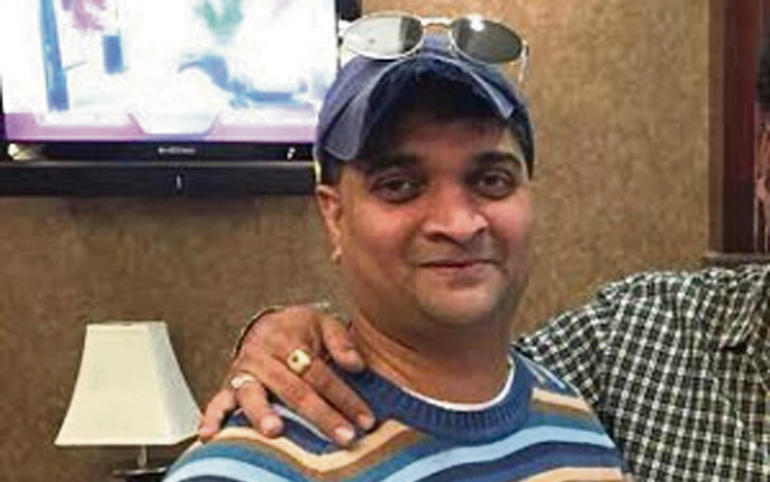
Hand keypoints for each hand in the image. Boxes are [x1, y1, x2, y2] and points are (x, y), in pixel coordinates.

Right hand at [198, 305, 374, 446]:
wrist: (265, 324)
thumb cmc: (299, 329)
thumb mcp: (323, 323)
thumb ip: (341, 341)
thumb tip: (356, 366)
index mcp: (288, 339)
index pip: (320, 373)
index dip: (344, 397)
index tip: (365, 419)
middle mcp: (264, 356)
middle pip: (294, 389)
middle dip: (321, 415)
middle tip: (343, 436)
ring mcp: (244, 372)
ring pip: (254, 395)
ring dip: (262, 413)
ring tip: (274, 430)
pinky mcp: (229, 386)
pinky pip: (217, 401)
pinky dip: (212, 417)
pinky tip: (210, 434)